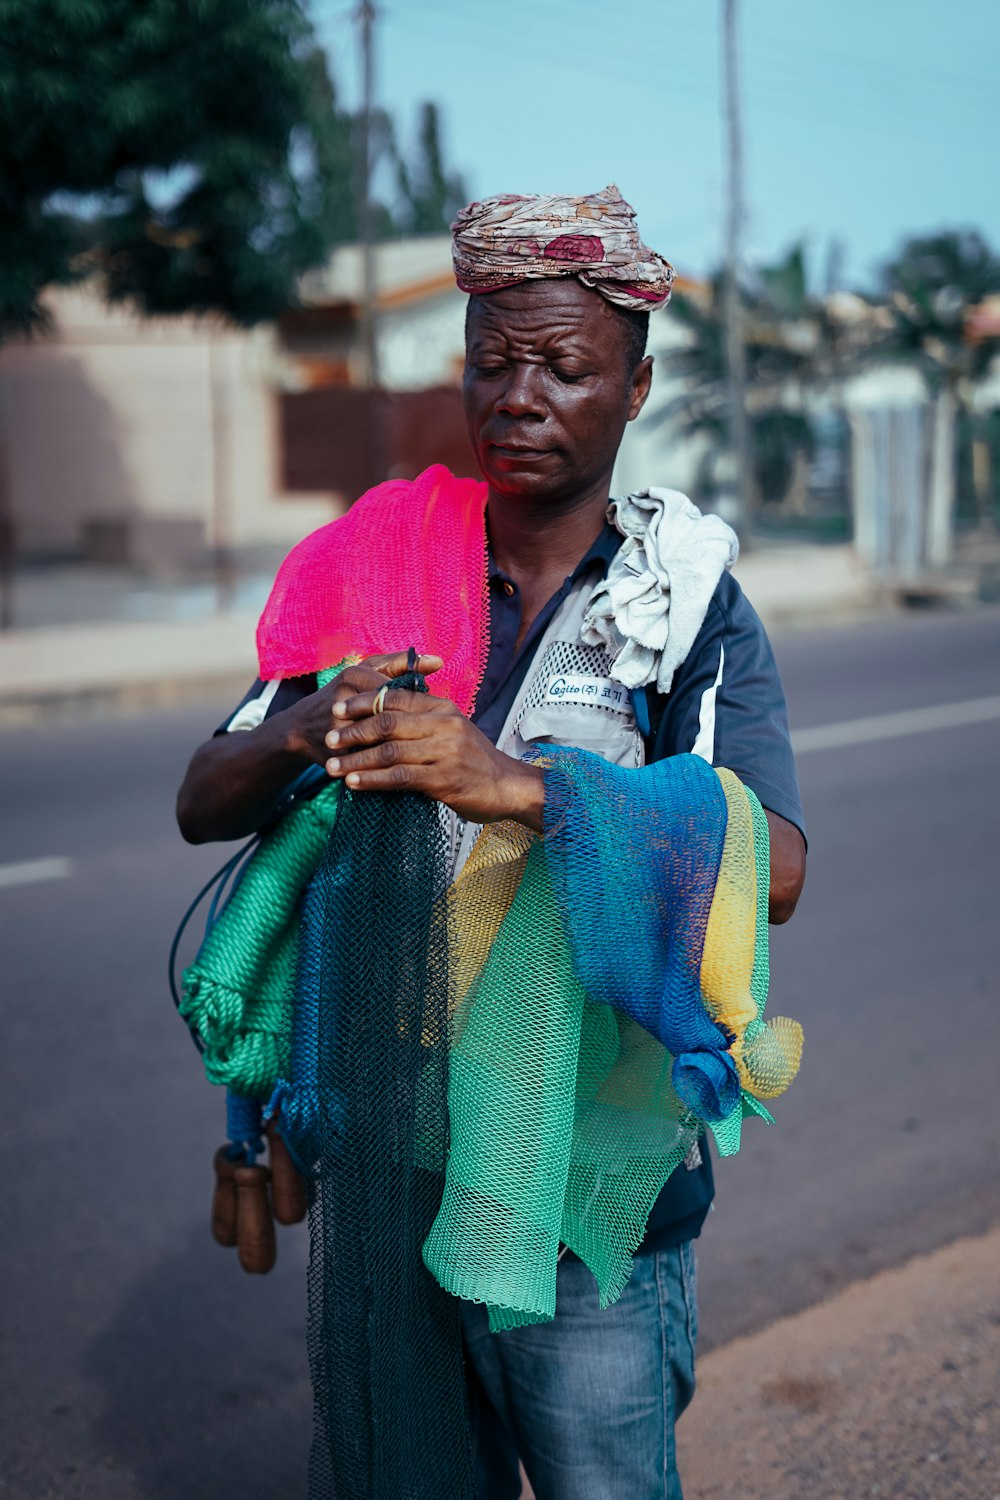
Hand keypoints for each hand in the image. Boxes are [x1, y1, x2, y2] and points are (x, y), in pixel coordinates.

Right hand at [282, 650, 444, 767]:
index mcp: (355, 676)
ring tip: (420, 754)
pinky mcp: (334, 749)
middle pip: (390, 716)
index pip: (398, 691)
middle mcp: (344, 697)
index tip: (431, 717)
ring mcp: (337, 725)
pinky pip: (367, 758)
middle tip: (428, 738)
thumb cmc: (345, 695)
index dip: (417, 707)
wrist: (301, 729)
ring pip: (381, 741)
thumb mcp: (369, 673)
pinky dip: (385, 765)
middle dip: (410, 730)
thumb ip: (401, 665)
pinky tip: (403, 767)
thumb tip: (438, 661)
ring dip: (401, 749)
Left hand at [322, 680, 544, 830]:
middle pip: (387, 721)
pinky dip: (372, 779)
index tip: (337, 709)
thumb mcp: (454, 729)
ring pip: (389, 751)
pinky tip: (354, 783)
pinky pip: (399, 777)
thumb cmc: (475, 760)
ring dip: (356, 759)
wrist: (507, 787)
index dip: (362, 702)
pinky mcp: (443, 779)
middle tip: (329, 738)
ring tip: (332, 767)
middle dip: (353, 730)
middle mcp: (444, 725)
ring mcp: (444, 752)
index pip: (395, 697)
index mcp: (443, 708)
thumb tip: (385, 713)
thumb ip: (424, 719)